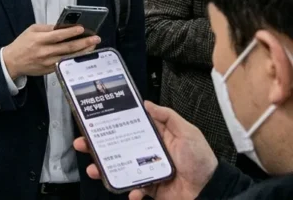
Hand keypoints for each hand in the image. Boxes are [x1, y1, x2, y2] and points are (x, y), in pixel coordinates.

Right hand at [2, 24, 99, 77]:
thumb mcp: (31, 30)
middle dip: (83, 42)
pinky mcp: (50, 70)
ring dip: (83, 51)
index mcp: (39, 40)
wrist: (12, 62)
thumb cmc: (22, 44)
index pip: (58, 35)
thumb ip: (47, 28)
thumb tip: (63, 27)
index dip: (71, 32)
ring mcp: (48, 62)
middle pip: (67, 47)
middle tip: (95, 38)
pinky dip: (75, 59)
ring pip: (69, 57)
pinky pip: (66, 63)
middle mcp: (45, 52)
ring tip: (93, 46)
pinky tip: (83, 54)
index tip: (82, 28)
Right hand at [76, 102, 216, 199]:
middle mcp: (148, 152)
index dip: (112, 123)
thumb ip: (169, 117)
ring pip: (119, 167)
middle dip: (98, 146)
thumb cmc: (201, 161)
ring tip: (94, 169)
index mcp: (156, 137)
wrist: (210, 191)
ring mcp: (147, 170)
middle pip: (118, 147)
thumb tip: (147, 103)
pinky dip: (131, 191)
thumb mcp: (189, 133)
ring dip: (104, 169)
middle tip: (82, 143)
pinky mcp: (149, 187)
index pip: (129, 127)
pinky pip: (134, 188)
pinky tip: (133, 192)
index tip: (95, 120)